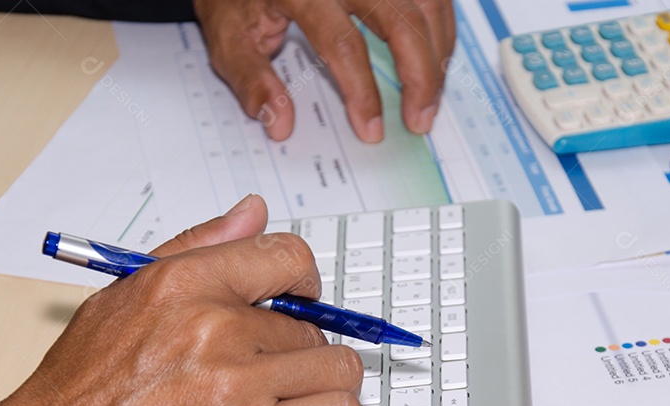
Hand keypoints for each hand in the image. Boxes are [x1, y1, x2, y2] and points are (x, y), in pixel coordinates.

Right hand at [0, 195, 364, 405]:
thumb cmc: (74, 394)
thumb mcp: (120, 299)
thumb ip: (194, 250)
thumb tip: (253, 211)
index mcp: (182, 283)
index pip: (286, 255)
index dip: (307, 282)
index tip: (304, 303)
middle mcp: (214, 323)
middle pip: (314, 326)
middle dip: (301, 353)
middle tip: (273, 380)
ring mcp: (236, 380)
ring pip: (337, 369)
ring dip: (326, 389)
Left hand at [194, 0, 455, 142]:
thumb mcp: (229, 34)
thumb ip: (251, 78)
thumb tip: (280, 123)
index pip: (343, 44)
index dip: (362, 92)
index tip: (371, 130)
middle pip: (401, 19)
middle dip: (421, 75)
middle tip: (421, 120)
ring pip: (427, 2)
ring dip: (438, 53)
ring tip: (431, 97)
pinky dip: (440, 28)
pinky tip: (435, 58)